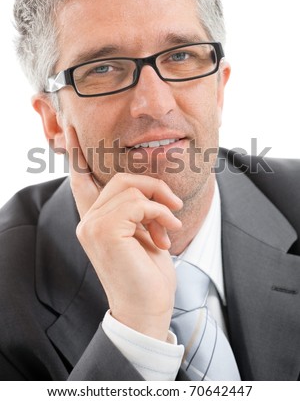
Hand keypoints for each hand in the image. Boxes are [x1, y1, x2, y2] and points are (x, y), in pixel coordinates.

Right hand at [66, 127, 182, 340]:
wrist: (147, 308)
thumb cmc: (147, 274)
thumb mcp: (143, 234)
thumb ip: (135, 210)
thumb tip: (147, 191)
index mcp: (95, 220)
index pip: (81, 181)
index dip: (78, 155)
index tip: (70, 130)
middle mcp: (88, 221)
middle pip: (119, 178)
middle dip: (152, 187)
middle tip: (173, 206)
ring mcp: (93, 225)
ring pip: (131, 187)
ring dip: (160, 204)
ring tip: (170, 227)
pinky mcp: (105, 230)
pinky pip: (139, 203)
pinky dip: (161, 214)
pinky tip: (167, 233)